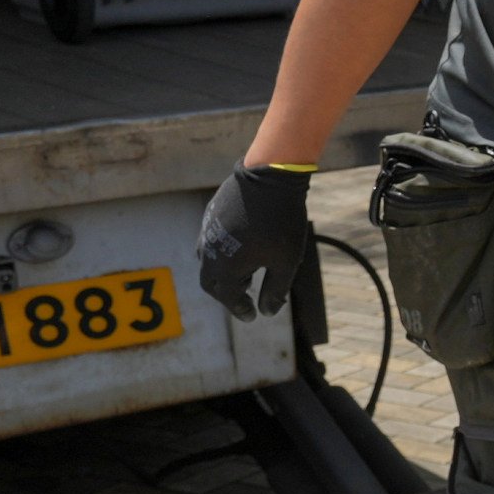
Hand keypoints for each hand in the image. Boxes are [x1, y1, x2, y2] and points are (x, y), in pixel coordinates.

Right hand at [196, 163, 315, 318]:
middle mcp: (209, 251)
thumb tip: (266, 313)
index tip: (252, 316)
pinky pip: (210, 240)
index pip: (228, 297)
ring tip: (245, 273)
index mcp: (225, 267)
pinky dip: (221, 252)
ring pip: (207, 260)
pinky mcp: (211, 214)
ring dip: (222, 272)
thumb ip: (275, 291)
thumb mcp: (285, 262)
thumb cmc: (281, 223)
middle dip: (226, 293)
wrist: (271, 177)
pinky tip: (241, 249)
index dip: (240, 309)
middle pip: (210, 282)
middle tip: (244, 297)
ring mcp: (207, 230)